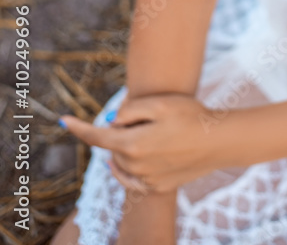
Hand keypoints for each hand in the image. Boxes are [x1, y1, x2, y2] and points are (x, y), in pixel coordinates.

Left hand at [60, 93, 228, 193]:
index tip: (64, 121)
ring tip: (153, 132)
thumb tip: (113, 122)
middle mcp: (135, 166)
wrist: (219, 141)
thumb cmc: (192, 115)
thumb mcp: (160, 102)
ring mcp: (146, 179)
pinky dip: (131, 166)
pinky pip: (133, 177)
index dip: (79, 128)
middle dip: (121, 130)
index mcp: (133, 144)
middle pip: (114, 146)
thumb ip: (130, 110)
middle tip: (149, 116)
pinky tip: (139, 157)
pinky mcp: (157, 187)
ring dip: (127, 147)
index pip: (97, 137)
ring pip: (123, 161)